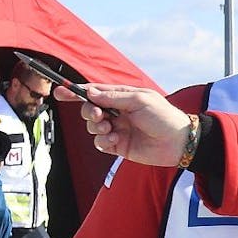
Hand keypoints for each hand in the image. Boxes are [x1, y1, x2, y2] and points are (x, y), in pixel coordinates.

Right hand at [56, 83, 190, 165]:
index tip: (59, 91)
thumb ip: (113, 97)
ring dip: (97, 128)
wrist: (178, 142)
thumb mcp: (140, 100)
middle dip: (89, 112)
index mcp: (122, 97)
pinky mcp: (119, 146)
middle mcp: (117, 112)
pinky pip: (100, 143)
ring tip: (112, 130)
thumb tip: (90, 93)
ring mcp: (117, 129)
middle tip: (100, 116)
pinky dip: (103, 141)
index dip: (76, 92)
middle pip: (89, 109)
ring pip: (92, 127)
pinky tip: (115, 141)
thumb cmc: (163, 116)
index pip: (94, 92)